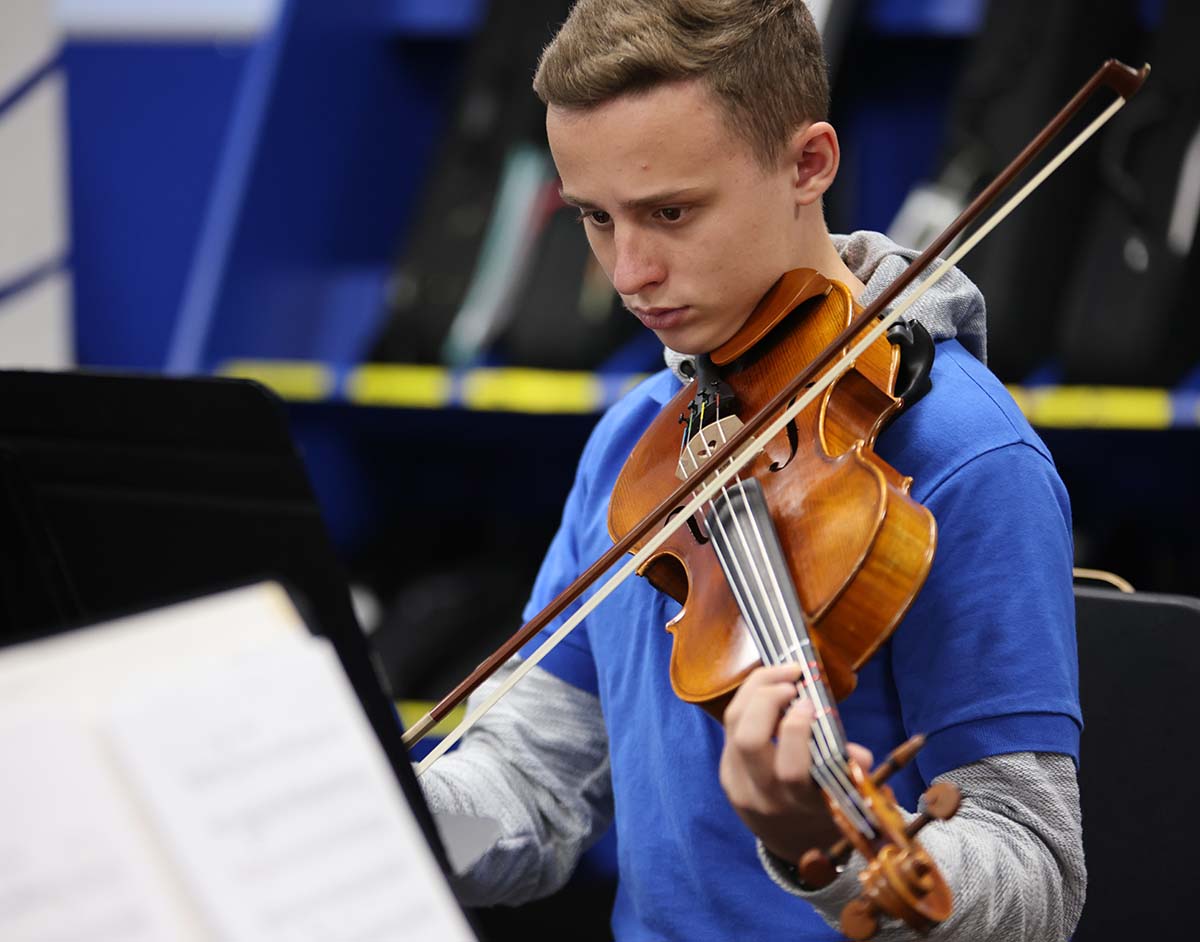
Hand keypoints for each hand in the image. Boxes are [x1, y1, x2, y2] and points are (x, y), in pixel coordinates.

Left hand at [718, 663, 872, 863]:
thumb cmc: (824, 807)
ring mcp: (738, 783)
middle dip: (768, 700)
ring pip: (734, 725)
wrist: (789, 841)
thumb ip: (853, 775)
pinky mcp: (725, 771)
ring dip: (755, 690)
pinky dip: (747, 701)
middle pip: (749, 741)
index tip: (812, 704)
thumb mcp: (845, 797)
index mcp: (799, 805)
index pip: (790, 770)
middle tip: (792, 679)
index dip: (798, 731)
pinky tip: (767, 688)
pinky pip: (730, 727)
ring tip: (780, 674)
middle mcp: (764, 795)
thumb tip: (859, 756)